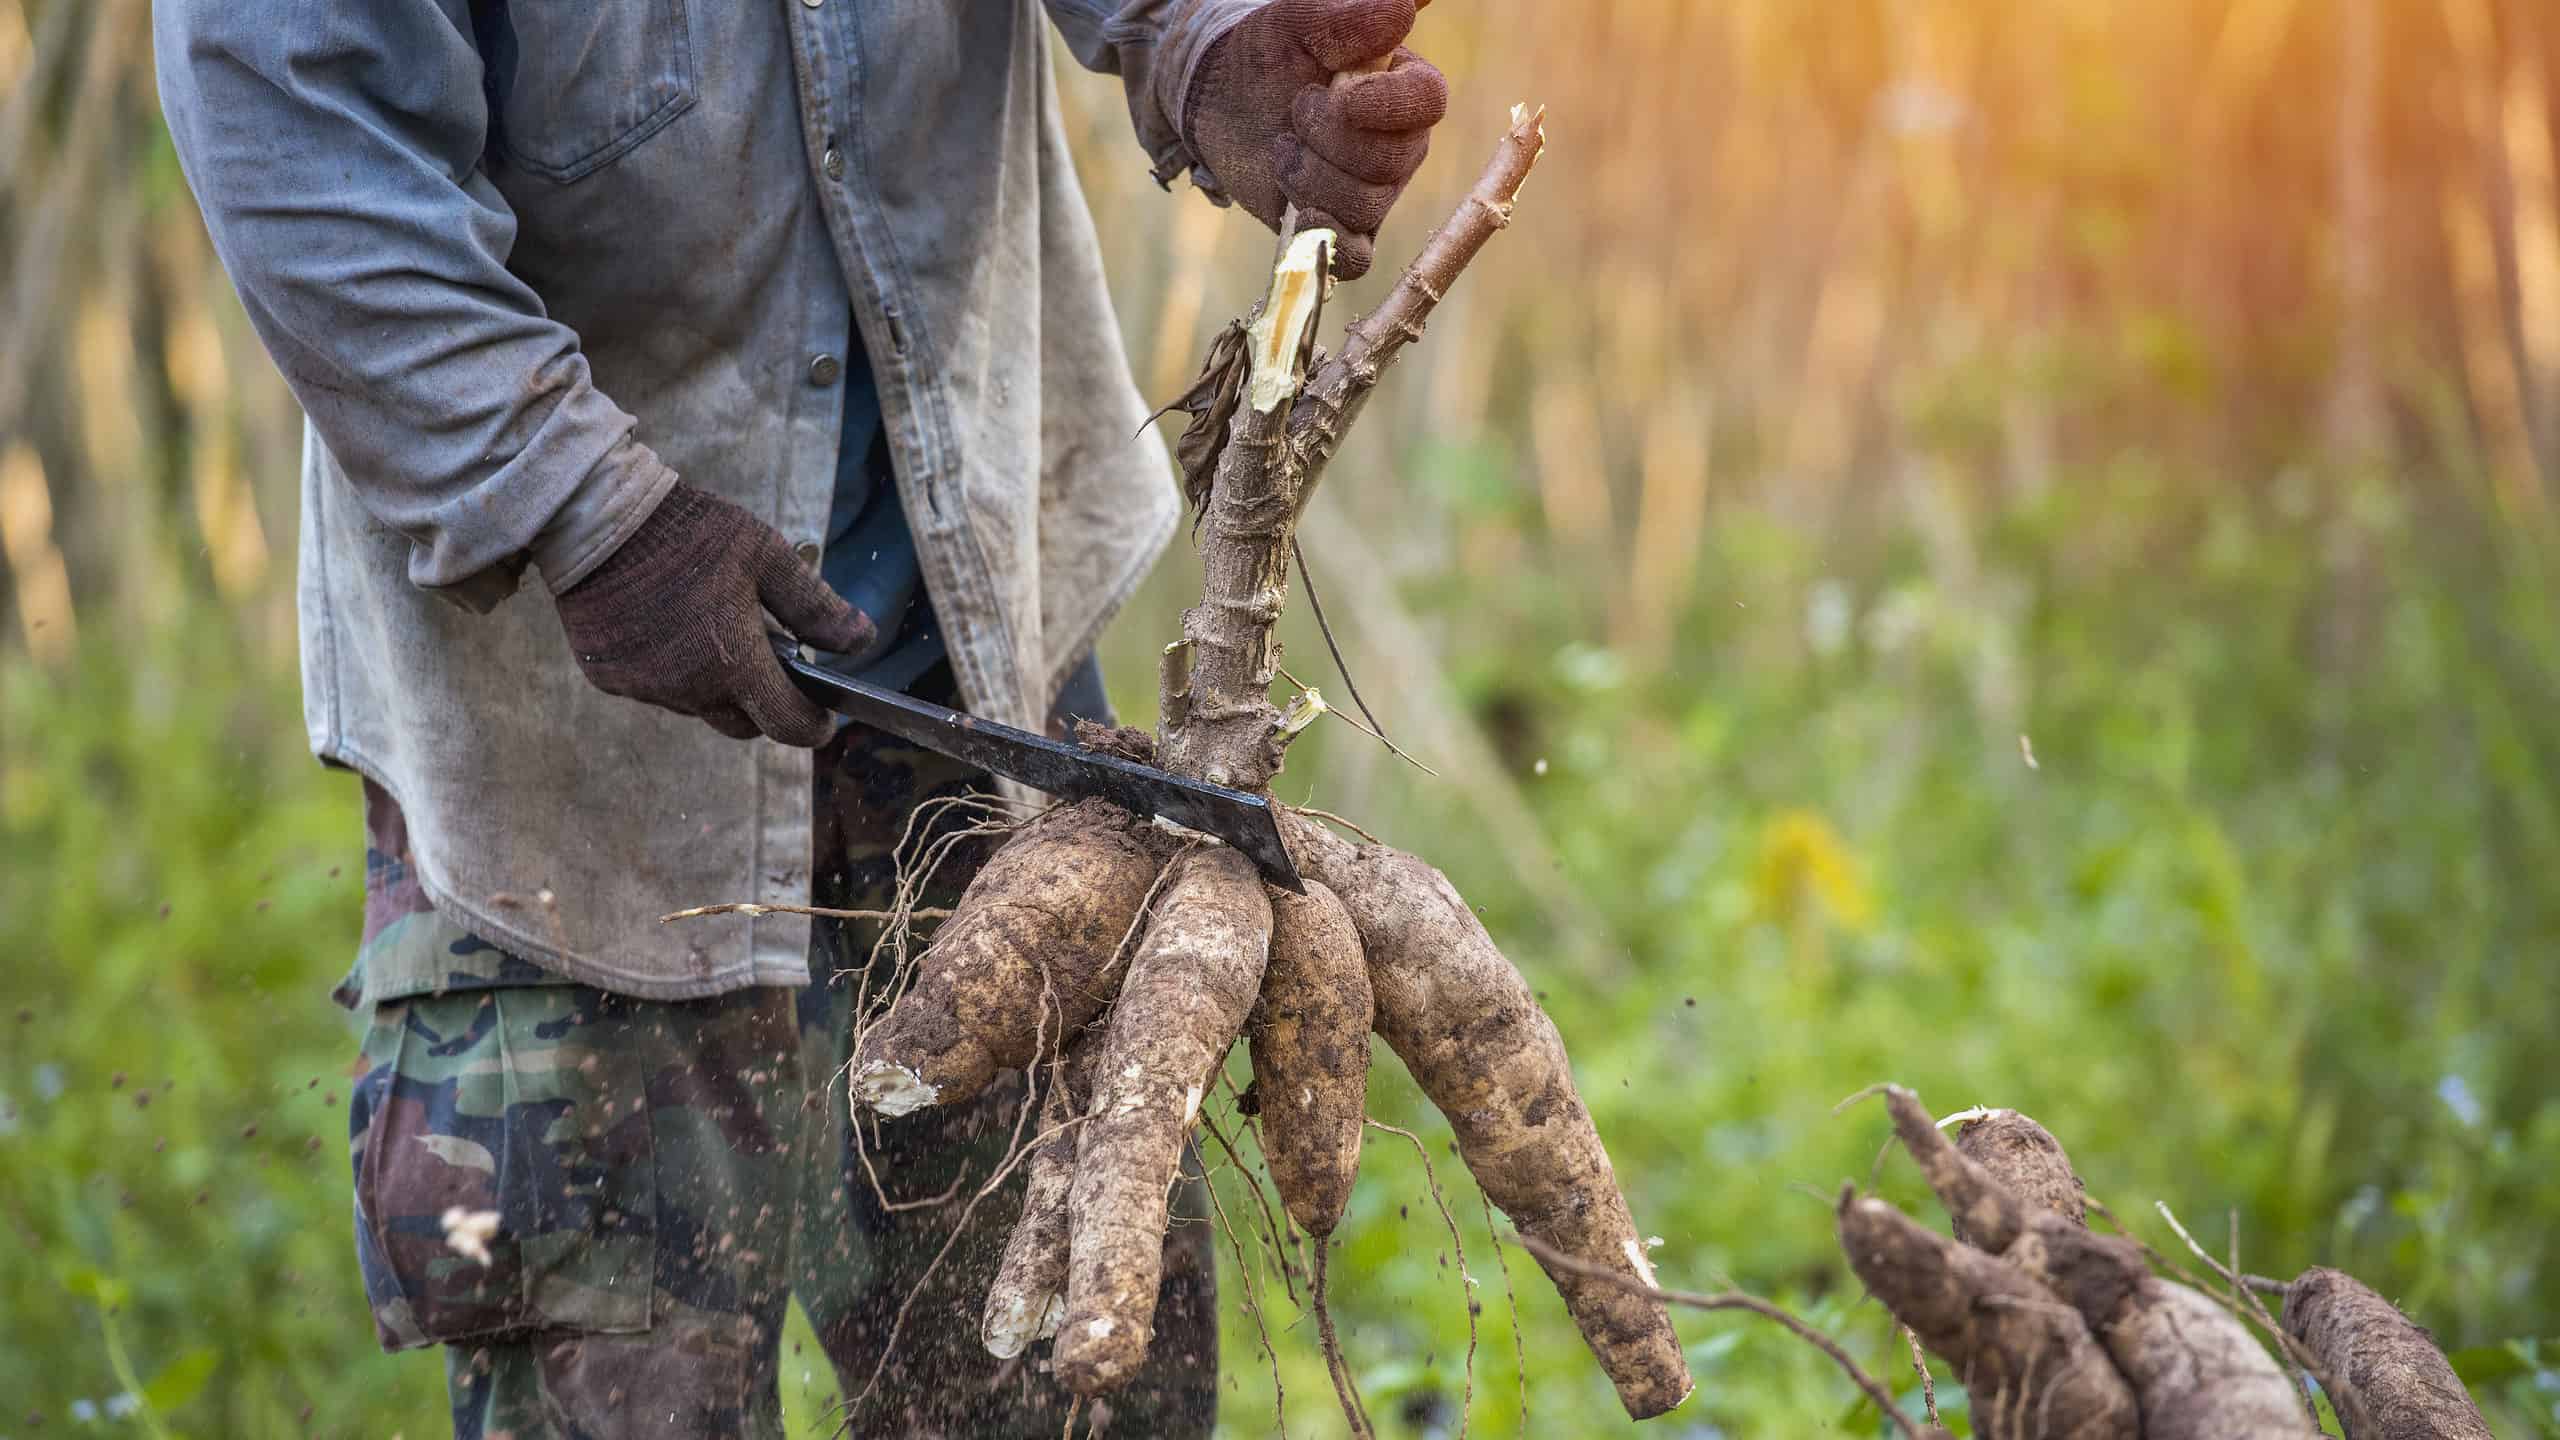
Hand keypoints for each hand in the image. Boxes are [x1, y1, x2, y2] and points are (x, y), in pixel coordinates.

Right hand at [551, 483, 873, 745]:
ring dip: (714, 684)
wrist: (596, 516)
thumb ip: (815, 605)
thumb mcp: (765, 555)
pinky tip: (667, 625)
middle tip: (769, 660)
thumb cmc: (689, 531)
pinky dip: (670, 671)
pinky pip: (653, 688)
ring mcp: (644, 686)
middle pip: (742, 723)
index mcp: (734, 663)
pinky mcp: (607, 676)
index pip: (787, 724)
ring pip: (696, 706)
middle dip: (763, 703)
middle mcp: (688, 688)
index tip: (824, 716)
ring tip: (712, 628)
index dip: (813, 725)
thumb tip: (862, 640)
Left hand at [1178, 0, 1448, 278]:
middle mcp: (1399, 144)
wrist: (1220, 98)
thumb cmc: (1269, 52)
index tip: (1343, 93)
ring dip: (1310, 176)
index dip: (1388, 105)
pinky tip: (1298, 211)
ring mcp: (1374, 192)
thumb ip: (1347, 17)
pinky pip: (1356, 258)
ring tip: (1282, 147)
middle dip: (1330, 138)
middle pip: (1391, 161)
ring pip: (1365, 205)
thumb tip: (1405, 6)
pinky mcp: (1341, 229)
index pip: (1427, 101)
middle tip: (1296, 109)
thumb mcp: (1297, 20)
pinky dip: (1327, 239)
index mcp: (1402, 87)